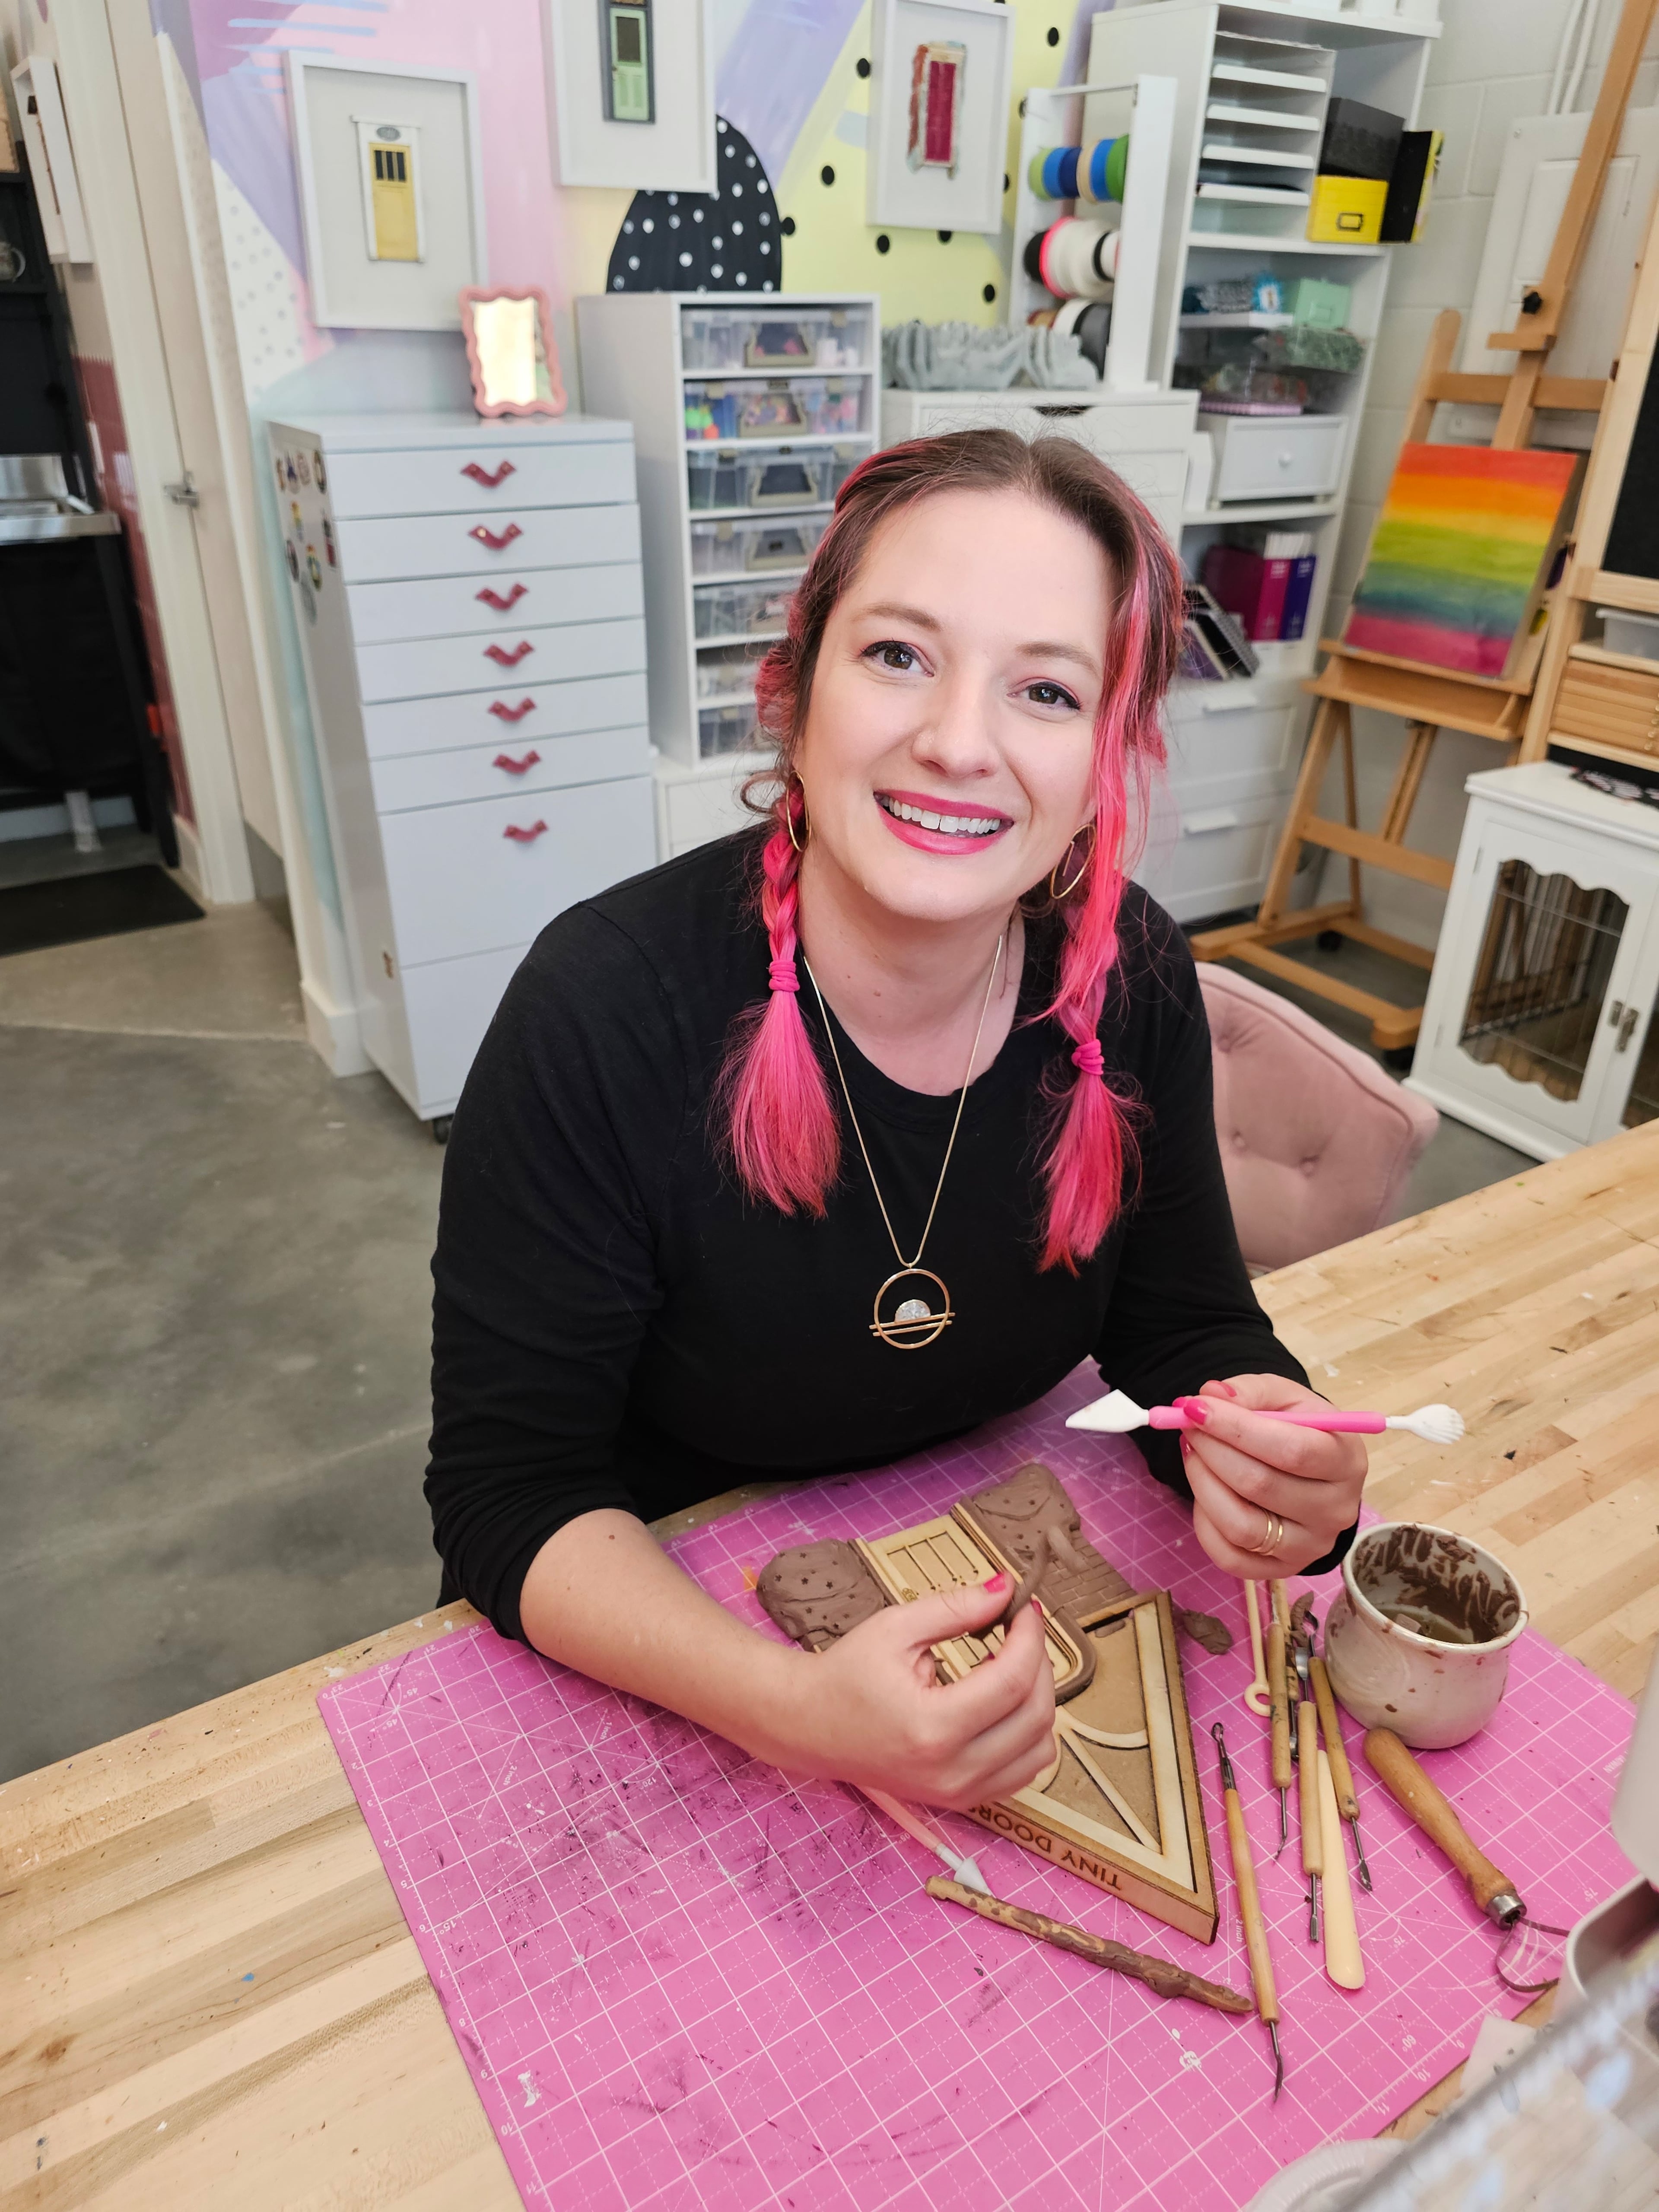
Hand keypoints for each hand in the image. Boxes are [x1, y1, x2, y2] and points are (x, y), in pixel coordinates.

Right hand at [784, 1573, 1056, 1810]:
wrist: (809, 1726)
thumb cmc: (846, 1674)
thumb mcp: (896, 1628)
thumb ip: (956, 1608)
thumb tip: (1005, 1589)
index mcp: (933, 1726)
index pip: (1012, 1680)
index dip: (1030, 1638)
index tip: (1027, 1609)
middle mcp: (952, 1770)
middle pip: (1035, 1715)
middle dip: (1039, 1663)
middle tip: (1021, 1631)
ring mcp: (959, 1793)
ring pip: (1040, 1749)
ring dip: (1039, 1700)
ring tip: (1009, 1666)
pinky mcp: (962, 1800)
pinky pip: (1022, 1771)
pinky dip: (1027, 1733)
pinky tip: (1002, 1701)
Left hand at [1180, 1373, 1364, 1578]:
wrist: (1315, 1476)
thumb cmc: (1300, 1431)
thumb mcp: (1286, 1398)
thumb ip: (1251, 1391)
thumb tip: (1210, 1395)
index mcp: (1346, 1461)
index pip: (1292, 1450)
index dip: (1237, 1428)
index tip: (1195, 1408)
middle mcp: (1334, 1510)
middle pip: (1261, 1486)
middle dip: (1212, 1450)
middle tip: (1188, 1426)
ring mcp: (1309, 1546)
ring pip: (1241, 1525)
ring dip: (1203, 1484)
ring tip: (1193, 1454)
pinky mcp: (1281, 1569)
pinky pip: (1229, 1556)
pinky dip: (1204, 1521)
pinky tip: (1205, 1491)